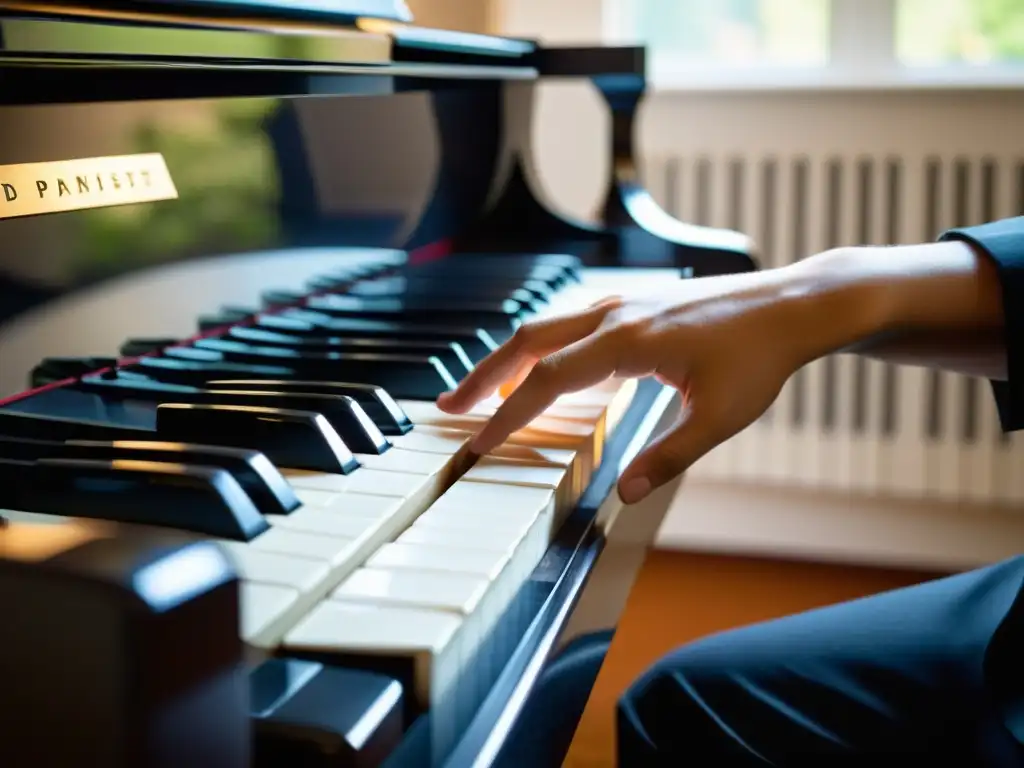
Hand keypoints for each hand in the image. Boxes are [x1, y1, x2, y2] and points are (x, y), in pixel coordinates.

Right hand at [437, 259, 865, 503]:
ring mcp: (621, 304)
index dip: (505, 415)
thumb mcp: (719, 418)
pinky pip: (568, 324)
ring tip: (482, 394)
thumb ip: (668, 457)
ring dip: (507, 360)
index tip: (476, 442)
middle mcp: (614, 315)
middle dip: (482, 377)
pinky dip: (539, 349)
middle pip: (526, 342)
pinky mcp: (631, 305)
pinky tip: (541, 370)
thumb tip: (622, 494)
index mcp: (628, 342)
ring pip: (544, 328)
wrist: (791, 306)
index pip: (545, 380)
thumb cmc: (760, 359)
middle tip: (448, 410)